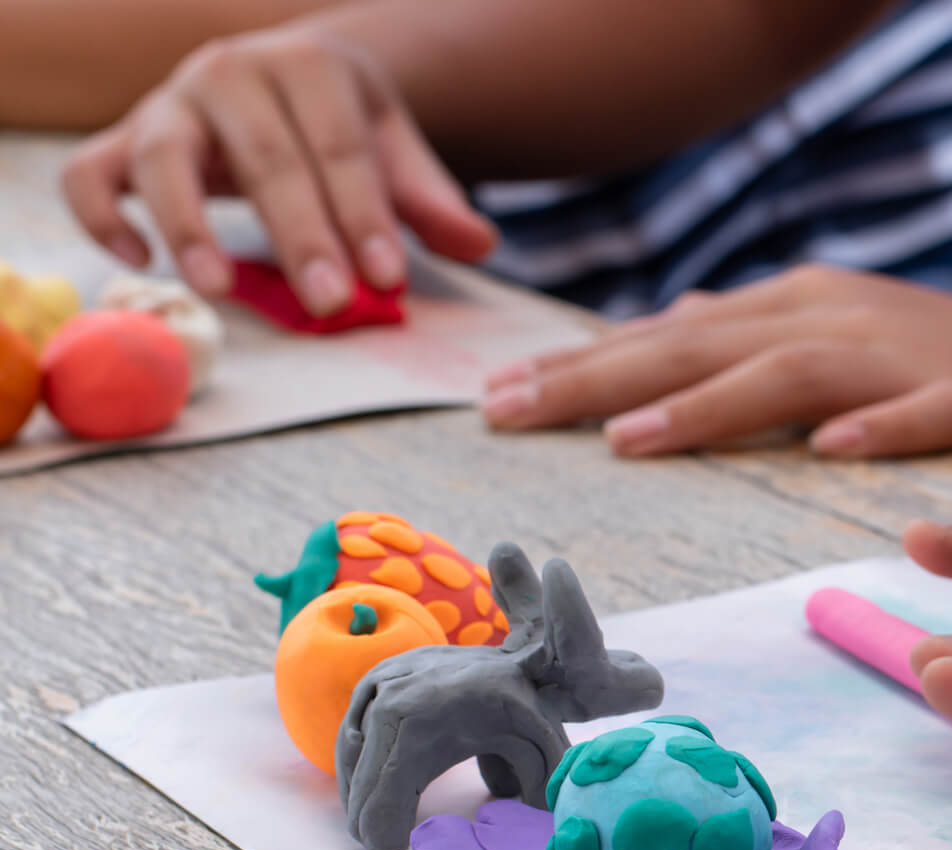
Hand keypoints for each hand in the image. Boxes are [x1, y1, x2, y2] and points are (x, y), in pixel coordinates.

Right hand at [63, 28, 495, 314]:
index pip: (340, 148)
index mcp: (307, 66)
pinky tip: (137, 263)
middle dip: (300, 234)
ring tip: (217, 289)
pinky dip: (101, 215)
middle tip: (329, 303)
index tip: (387, 280)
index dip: (364, 216)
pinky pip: (91, 172)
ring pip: (165, 158)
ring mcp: (169, 103)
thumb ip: (430, 199)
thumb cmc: (338, 125)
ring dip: (188, 224)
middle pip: (265, 157)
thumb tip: (481, 244)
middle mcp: (231, 73)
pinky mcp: (123, 138)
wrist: (279, 74)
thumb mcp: (392, 147)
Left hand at [480, 265, 951, 470]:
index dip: (584, 363)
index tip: (496, 398)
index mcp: (804, 305)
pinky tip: (834, 446)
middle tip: (511, 414)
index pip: (674, 334)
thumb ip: (758, 341)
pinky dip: (878, 426)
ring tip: (628, 441)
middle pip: (707, 344)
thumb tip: (672, 333)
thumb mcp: (846, 345)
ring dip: (710, 405)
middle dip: (603, 377)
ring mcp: (909, 356)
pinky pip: (923, 415)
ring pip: (793, 373)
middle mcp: (842, 317)